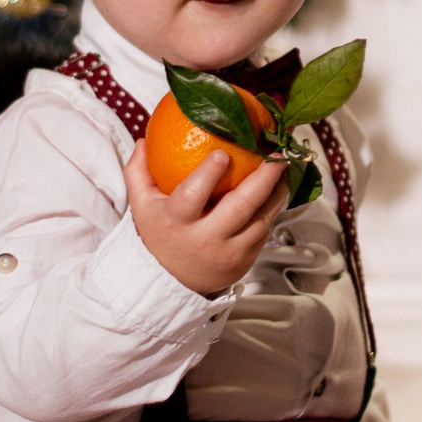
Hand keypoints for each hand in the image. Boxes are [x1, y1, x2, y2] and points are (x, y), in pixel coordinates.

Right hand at [122, 141, 288, 296]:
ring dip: (277, 192)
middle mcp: (204, 239)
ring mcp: (228, 253)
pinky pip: (265, 231)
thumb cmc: (159, 234)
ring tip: (283, 167)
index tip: (223, 153)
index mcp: (176, 222)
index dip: (208, 175)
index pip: (192, 196)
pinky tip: (278, 189)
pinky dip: (273, 209)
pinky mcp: (245, 260)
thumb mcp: (141, 205)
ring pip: (261, 219)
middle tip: (276, 155)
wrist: (172, 281)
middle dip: (263, 178)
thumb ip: (139, 171)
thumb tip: (142, 140)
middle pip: (240, 206)